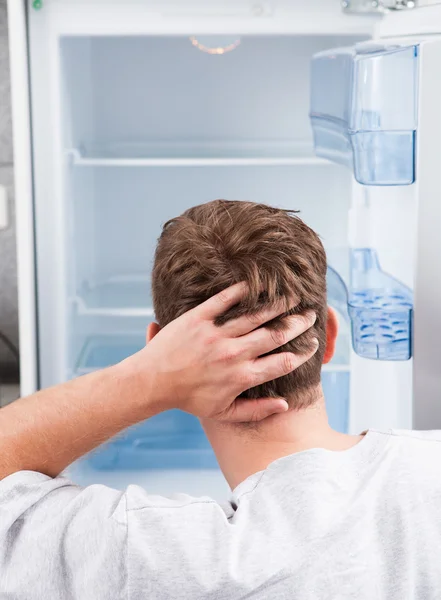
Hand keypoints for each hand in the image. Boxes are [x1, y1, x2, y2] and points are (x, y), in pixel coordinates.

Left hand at [133, 283, 317, 422]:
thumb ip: (256, 410)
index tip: (313, 344)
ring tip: (291, 297)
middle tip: (310, 315)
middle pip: (274, 335)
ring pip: (254, 316)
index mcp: (241, 377)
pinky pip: (223, 300)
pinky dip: (241, 291)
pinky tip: (256, 285)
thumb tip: (285, 404)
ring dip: (276, 305)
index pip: (282, 362)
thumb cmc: (189, 399)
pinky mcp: (198, 318)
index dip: (302, 353)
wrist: (152, 382)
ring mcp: (215, 334)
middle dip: (297, 324)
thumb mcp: (223, 413)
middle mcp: (232, 354)